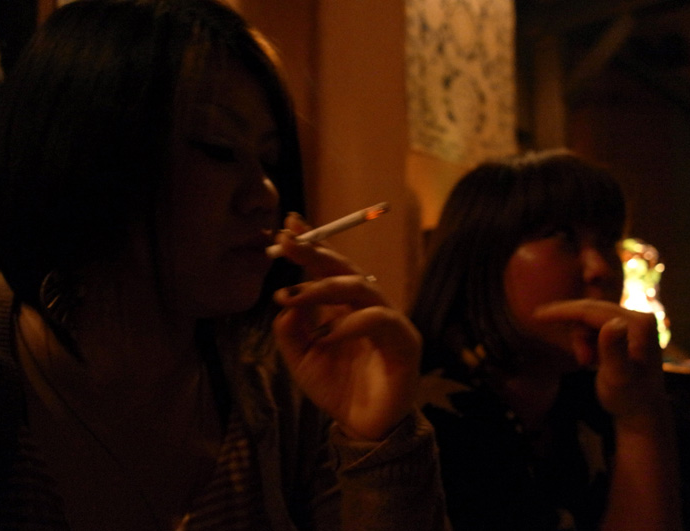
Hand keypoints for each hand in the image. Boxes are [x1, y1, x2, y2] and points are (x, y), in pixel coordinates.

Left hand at [271, 213, 421, 440]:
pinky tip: (325, 337)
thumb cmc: (336, 388)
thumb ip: (291, 329)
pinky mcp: (405, 342)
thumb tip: (285, 301)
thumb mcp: (301, 358)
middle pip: (345, 268)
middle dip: (315, 252)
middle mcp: (368, 306)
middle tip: (288, 243)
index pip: (330, 266)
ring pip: (361, 287)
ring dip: (322, 287)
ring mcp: (389, 321)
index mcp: (345, 306)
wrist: (363, 428)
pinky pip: (380, 321)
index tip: (286, 225)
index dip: (312, 244)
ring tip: (289, 296)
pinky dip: (350, 325)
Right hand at [534, 299, 666, 423]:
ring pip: (591, 319)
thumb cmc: (628, 398)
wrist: (641, 413)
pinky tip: (590, 358)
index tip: (537, 316)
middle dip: (572, 327)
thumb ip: (614, 350)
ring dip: (581, 339)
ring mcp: (635, 323)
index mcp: (639, 323)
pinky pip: (597, 326)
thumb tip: (613, 322)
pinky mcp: (629, 331)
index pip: (592, 310)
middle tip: (552, 337)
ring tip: (586, 362)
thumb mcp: (618, 376)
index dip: (563, 312)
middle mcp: (640, 317)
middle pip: (592, 310)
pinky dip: (587, 340)